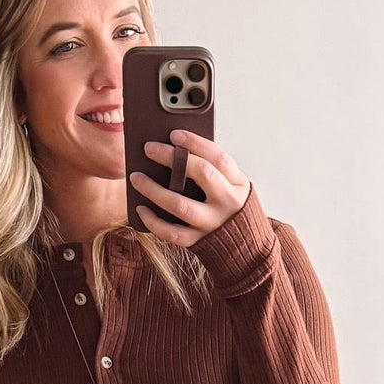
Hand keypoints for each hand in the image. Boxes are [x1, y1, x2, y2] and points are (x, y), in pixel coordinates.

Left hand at [129, 130, 250, 246]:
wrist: (247, 249)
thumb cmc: (232, 210)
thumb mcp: (233, 186)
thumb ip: (213, 170)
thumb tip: (176, 149)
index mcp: (237, 184)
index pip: (218, 157)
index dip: (196, 143)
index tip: (174, 134)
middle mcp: (227, 202)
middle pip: (201, 173)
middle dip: (172, 158)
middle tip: (149, 149)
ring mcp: (212, 224)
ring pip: (180, 204)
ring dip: (154, 189)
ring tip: (136, 178)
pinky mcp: (198, 241)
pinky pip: (171, 232)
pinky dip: (153, 221)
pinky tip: (141, 209)